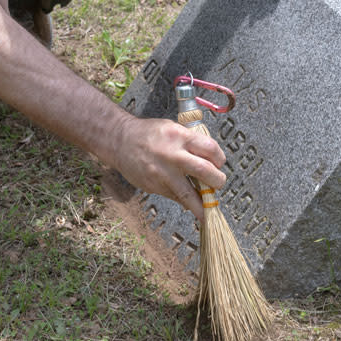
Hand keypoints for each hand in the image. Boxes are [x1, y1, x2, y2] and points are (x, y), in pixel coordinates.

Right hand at [110, 115, 226, 221]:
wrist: (120, 141)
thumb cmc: (149, 133)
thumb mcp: (173, 128)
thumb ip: (190, 142)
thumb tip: (209, 159)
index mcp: (180, 136)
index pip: (211, 149)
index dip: (220, 158)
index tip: (220, 164)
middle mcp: (173, 155)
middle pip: (206, 172)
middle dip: (218, 181)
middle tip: (219, 183)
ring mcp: (163, 174)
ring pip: (189, 194)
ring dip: (203, 205)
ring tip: (210, 213)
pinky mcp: (154, 186)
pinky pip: (175, 197)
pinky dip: (184, 201)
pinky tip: (189, 203)